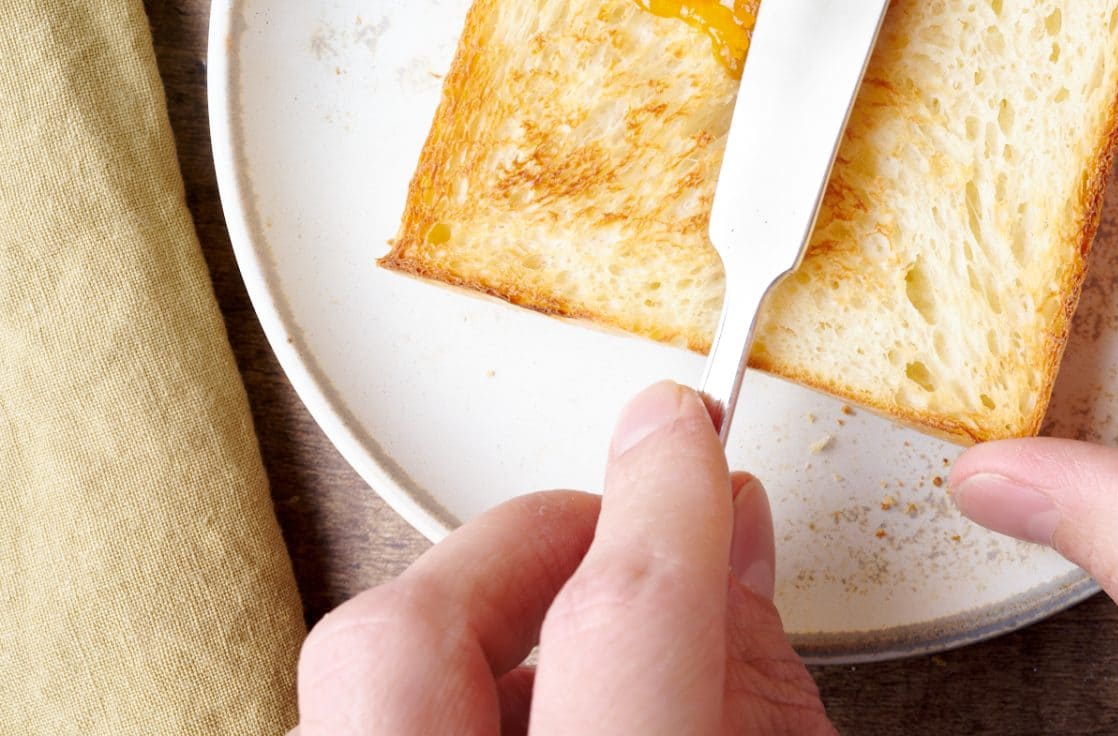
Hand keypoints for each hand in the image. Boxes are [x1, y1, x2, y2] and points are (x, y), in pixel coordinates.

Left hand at [293, 381, 833, 734]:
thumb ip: (758, 678)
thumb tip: (728, 534)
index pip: (621, 617)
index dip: (662, 496)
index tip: (679, 429)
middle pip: (401, 635)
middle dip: (510, 547)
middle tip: (605, 536)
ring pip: (343, 688)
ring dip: (465, 641)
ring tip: (574, 670)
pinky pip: (341, 734)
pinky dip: (427, 710)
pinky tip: (519, 728)